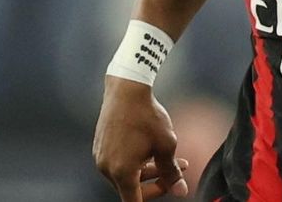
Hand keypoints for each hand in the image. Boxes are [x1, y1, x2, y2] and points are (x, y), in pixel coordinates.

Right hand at [93, 76, 190, 200]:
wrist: (126, 90)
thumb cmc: (147, 117)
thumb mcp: (166, 145)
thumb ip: (172, 172)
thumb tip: (180, 191)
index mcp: (122, 172)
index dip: (151, 198)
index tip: (164, 192)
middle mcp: (107, 168)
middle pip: (132, 188)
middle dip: (157, 182)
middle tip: (180, 170)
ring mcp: (101, 157)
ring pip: (126, 174)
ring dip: (148, 170)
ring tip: (172, 157)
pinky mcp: (100, 147)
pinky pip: (118, 162)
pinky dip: (135, 161)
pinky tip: (150, 148)